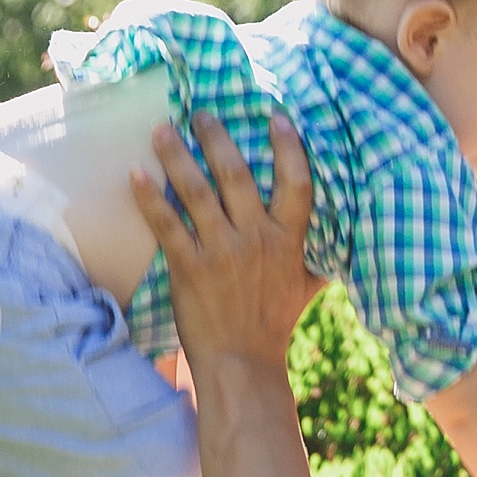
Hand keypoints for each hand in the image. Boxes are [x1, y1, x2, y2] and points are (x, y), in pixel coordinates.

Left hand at [132, 109, 324, 369]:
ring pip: (196, 192)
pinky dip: (149, 198)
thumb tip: (341, 234)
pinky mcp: (189, 268)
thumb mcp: (308, 286)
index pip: (296, 182)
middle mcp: (256, 239)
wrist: (243, 363)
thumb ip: (319, 255)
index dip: (287, 146)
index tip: (275, 116)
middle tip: (201, 113)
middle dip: (217, 138)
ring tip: (162, 130)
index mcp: (288, 240)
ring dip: (177, 156)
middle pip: (236, 175)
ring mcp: (221, 252)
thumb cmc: (275, 323)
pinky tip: (135, 174)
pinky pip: (166, 225)